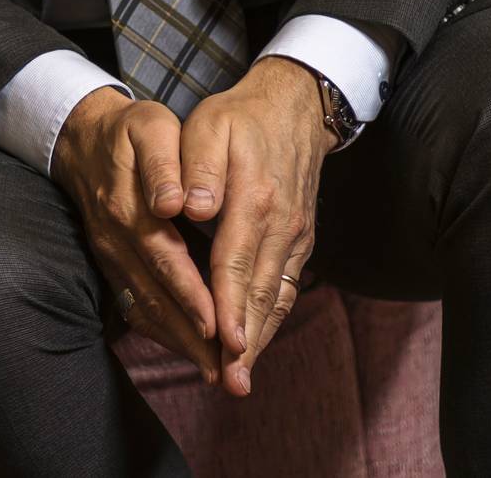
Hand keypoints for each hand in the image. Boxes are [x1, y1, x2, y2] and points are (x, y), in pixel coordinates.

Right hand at [51, 86, 223, 383]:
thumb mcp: (151, 129)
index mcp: (129, 208)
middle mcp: (115, 240)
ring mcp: (109, 256)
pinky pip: (131, 306)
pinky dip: (159, 330)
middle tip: (224, 366)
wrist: (84, 138)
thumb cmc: (133, 132)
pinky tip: (184, 346)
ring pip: (142, 308)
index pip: (165, 260)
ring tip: (211, 367)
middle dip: (189, 334)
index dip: (191, 294)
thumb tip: (171, 204)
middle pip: (154, 296)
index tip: (218, 324)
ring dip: (176, 340)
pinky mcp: (108, 265)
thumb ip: (163, 165)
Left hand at [179, 55, 332, 395]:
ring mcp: (296, 235)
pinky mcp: (301, 240)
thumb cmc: (242, 117)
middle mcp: (282, 225)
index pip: (236, 262)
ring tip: (242, 377)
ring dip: (260, 338)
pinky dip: (271, 319)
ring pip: (277, 296)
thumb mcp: (211, 125)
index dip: (229, 306)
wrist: (296, 107)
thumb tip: (189, 206)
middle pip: (260, 292)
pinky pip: (287, 287)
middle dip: (246, 342)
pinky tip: (256, 342)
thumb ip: (199, 166)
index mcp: (255, 198)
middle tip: (232, 384)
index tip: (223, 344)